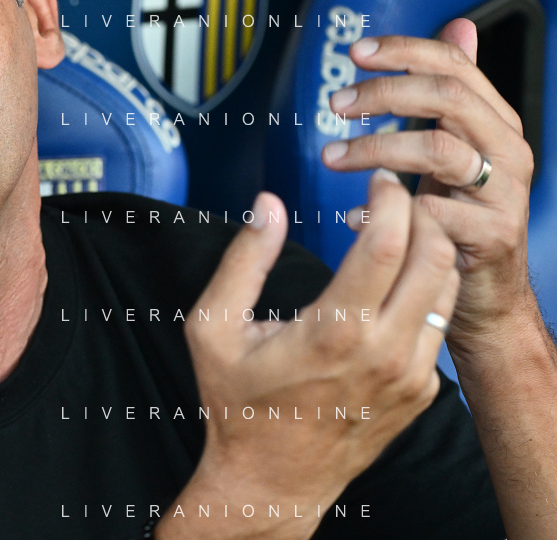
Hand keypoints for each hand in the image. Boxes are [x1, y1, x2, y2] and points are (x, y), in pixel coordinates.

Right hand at [160, 174, 459, 539]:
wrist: (271, 480)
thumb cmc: (236, 402)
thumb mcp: (213, 327)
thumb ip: (242, 260)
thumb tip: (268, 204)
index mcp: (334, 330)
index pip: (388, 243)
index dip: (389, 199)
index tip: (377, 180)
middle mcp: (384, 352)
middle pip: (434, 258)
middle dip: (421, 214)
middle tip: (394, 198)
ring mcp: (410, 375)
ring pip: (446, 290)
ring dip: (430, 250)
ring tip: (398, 233)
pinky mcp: (421, 391)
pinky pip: (436, 325)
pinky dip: (424, 292)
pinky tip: (391, 285)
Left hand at [320, 18, 534, 352]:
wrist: (485, 293)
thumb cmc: (462, 214)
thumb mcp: (459, 145)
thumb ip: (454, 89)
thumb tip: (458, 25)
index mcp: (495, 121)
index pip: (454, 66)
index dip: (404, 51)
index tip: (355, 52)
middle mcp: (508, 150)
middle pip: (447, 98)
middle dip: (383, 94)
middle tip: (335, 104)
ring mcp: (503, 193)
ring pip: (438, 151)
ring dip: (374, 149)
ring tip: (330, 158)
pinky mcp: (490, 236)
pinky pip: (432, 213)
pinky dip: (384, 211)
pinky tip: (351, 216)